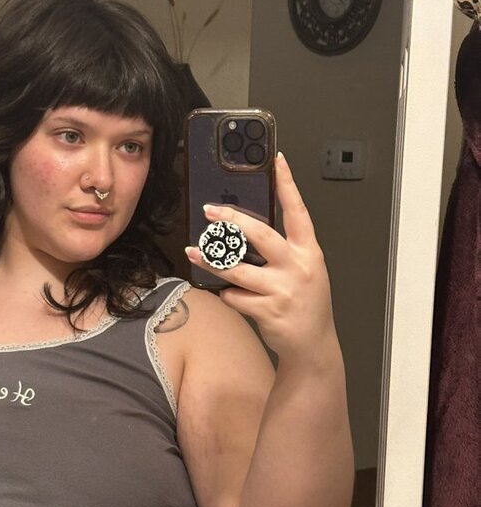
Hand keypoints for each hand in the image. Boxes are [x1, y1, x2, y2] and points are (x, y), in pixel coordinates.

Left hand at [185, 153, 336, 363]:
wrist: (312, 344)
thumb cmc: (304, 304)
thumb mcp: (304, 270)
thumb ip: (282, 251)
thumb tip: (244, 232)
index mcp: (308, 252)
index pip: (298, 211)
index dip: (288, 185)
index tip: (277, 162)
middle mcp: (297, 267)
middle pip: (261, 235)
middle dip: (232, 220)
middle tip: (210, 211)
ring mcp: (283, 289)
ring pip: (238, 269)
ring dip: (212, 260)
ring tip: (193, 252)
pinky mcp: (268, 311)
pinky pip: (236, 297)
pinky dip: (228, 295)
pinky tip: (230, 295)